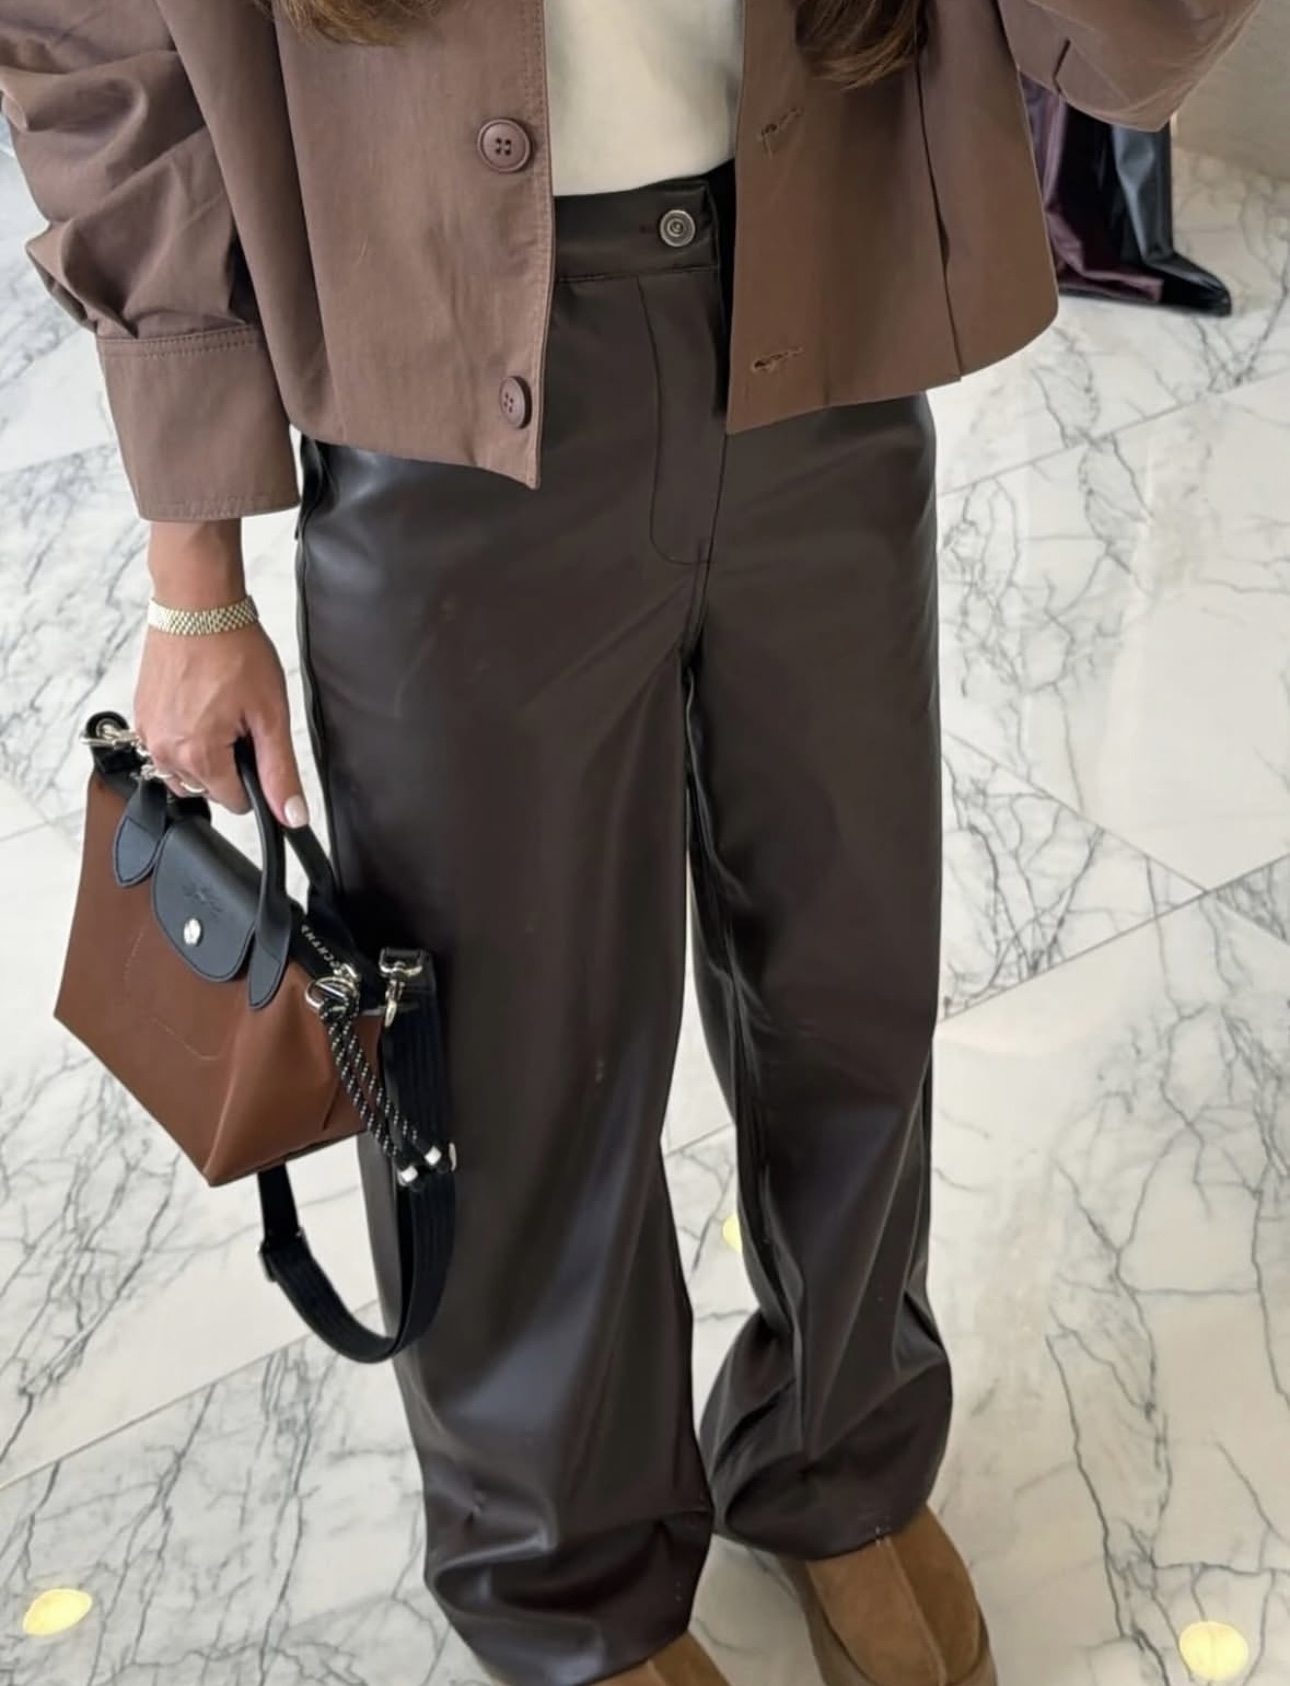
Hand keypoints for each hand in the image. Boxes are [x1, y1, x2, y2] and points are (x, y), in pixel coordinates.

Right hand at [135, 521, 308, 826]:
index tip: (257, 742)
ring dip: (206, 753)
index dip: (255, 778)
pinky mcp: (142, 715)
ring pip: (185, 771)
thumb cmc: (234, 651)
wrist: (197, 606)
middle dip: (229, 764)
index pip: (234, 803)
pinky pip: (168, 745)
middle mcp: (164, 751)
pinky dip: (187, 735)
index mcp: (196, 757)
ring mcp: (149, 733)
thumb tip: (291, 816)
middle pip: (208, 788)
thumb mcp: (270, 716)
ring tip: (220, 710)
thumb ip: (280, 771)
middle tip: (240, 719)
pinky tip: (202, 703)